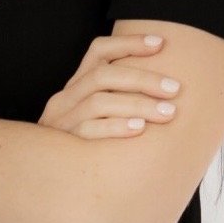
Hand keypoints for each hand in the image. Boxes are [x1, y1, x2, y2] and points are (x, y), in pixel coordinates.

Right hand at [37, 34, 181, 139]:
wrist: (48, 178)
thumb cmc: (85, 145)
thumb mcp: (96, 116)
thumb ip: (120, 99)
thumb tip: (168, 89)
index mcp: (77, 85)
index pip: (99, 50)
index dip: (129, 43)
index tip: (161, 43)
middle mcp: (66, 98)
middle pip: (103, 75)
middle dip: (143, 79)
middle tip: (175, 88)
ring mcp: (62, 121)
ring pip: (99, 102)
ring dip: (137, 104)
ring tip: (168, 112)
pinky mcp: (62, 145)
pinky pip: (88, 131)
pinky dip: (116, 127)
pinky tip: (140, 129)